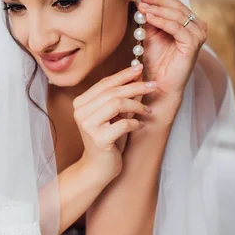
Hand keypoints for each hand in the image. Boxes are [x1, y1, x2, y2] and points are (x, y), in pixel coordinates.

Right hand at [73, 65, 157, 183]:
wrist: (98, 167)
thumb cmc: (108, 139)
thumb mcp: (111, 115)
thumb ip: (118, 97)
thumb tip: (137, 75)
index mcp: (81, 103)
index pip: (104, 83)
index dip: (123, 74)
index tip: (140, 68)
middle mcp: (81, 112)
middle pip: (112, 92)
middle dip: (136, 87)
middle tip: (154, 86)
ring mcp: (88, 126)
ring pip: (117, 104)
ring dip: (137, 105)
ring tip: (147, 111)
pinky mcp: (99, 139)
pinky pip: (123, 124)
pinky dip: (136, 123)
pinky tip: (140, 125)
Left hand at [138, 0, 206, 101]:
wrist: (160, 84)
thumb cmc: (156, 61)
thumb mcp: (150, 34)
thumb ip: (148, 17)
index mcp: (188, 21)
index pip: (172, 2)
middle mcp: (196, 26)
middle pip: (175, 6)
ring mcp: (197, 34)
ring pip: (176, 15)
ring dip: (157, 8)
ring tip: (141, 4)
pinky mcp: (193, 44)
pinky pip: (176, 28)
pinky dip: (161, 21)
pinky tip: (149, 16)